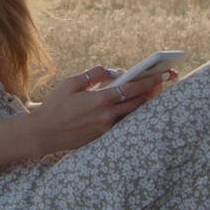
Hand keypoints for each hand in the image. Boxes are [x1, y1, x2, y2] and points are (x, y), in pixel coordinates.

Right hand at [26, 65, 173, 155]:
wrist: (43, 133)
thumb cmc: (55, 105)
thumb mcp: (71, 83)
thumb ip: (95, 74)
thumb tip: (114, 72)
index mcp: (101, 99)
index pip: (134, 88)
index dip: (152, 80)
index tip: (166, 74)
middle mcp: (107, 115)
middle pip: (140, 102)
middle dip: (154, 91)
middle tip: (166, 81)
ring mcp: (106, 128)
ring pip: (134, 114)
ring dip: (144, 103)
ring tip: (153, 92)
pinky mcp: (103, 137)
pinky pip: (123, 123)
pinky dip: (131, 114)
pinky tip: (134, 107)